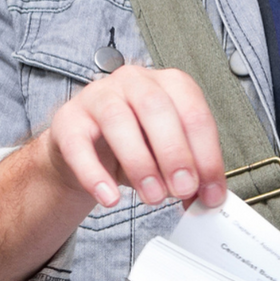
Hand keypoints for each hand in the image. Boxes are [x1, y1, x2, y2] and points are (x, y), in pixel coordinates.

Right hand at [0, 65, 228, 280]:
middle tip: (183, 189)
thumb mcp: (168, 157)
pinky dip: (95, 174)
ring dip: (140, 163)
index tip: (211, 192)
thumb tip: (209, 199)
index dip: (206, 155)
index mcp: (169, 84)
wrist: (85, 149)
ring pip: (118, 120)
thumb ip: (191, 173)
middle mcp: (134, 81)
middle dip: (175, 153)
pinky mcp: (68, 119)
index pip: (194, 113)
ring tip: (153, 197)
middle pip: (156, 108)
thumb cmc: (136, 144)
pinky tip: (110, 198)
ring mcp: (98, 96)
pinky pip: (78, 144)